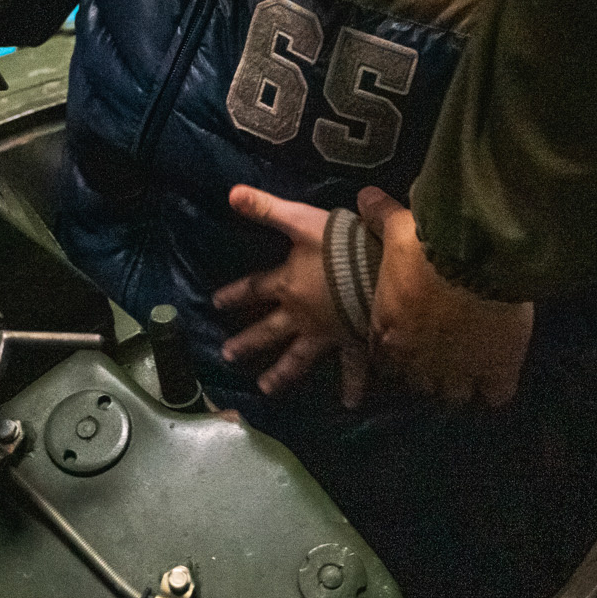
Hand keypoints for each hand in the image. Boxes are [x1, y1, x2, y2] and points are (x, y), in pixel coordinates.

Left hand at [215, 186, 368, 405]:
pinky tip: (350, 404)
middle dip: (247, 343)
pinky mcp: (353, 341)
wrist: (381, 273)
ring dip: (281, 374)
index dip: (234, 295)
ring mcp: (325, 333)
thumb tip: (231, 193)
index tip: (215, 304)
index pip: (253, 289)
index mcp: (287, 284)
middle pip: (267, 331)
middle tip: (227, 357)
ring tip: (265, 389)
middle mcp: (300, 315)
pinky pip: (352, 367)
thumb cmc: (342, 245)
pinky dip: (352, 385)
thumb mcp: (302, 220)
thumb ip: (267, 208)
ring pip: (298, 358)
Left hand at [358, 187, 532, 407]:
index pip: (382, 357)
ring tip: (472, 367)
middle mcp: (417, 359)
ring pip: (453, 395)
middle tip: (443, 352)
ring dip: (460, 384)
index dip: (396, 350)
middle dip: (428, 371)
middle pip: (418, 381)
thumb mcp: (400, 227)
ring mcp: (457, 371)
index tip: (408, 339)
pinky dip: (498, 388)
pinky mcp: (495, 372)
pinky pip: (496, 396)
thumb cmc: (429, 245)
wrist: (476, 259)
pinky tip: (502, 373)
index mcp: (388, 328)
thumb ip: (381, 217)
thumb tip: (365, 196)